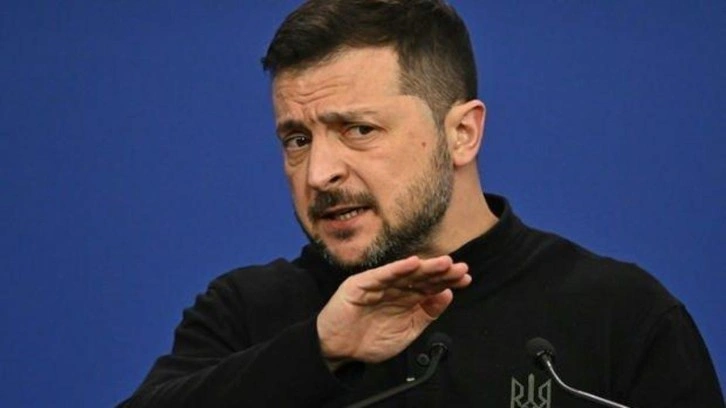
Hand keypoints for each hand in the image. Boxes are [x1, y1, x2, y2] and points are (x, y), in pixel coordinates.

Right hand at [316, 255, 470, 368]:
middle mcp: (394, 289)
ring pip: (405, 273)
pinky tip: (412, 263)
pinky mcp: (361, 284)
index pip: (430, 286)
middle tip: (460, 268)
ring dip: (425, 267)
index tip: (466, 278)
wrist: (337, 350)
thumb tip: (447, 295)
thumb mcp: (406, 333)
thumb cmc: (368, 341)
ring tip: (444, 263)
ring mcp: (378, 285)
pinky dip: (396, 269)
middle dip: (441, 272)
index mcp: (406, 300)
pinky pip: (381, 275)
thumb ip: (426, 315)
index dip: (447, 281)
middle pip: (421, 277)